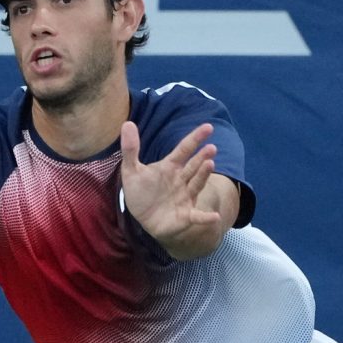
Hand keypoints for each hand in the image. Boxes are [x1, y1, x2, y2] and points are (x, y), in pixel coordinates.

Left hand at [119, 121, 220, 245]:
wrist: (144, 219)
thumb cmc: (141, 193)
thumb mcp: (131, 171)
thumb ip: (130, 149)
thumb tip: (127, 122)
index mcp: (170, 167)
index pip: (184, 149)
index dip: (195, 138)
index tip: (208, 127)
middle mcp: (181, 180)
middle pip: (193, 166)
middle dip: (202, 157)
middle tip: (211, 148)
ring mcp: (185, 197)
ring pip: (196, 184)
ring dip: (203, 176)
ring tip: (210, 164)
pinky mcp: (186, 215)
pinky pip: (197, 216)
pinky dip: (206, 217)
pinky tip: (215, 216)